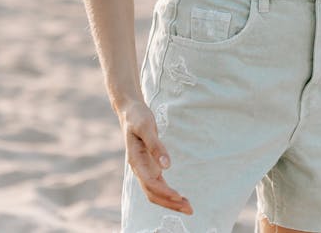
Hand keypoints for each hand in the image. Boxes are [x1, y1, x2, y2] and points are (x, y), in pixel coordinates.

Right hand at [121, 99, 192, 215]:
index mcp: (136, 160)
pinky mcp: (150, 166)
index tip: (178, 196)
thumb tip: (166, 165)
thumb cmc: (137, 117)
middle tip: (189, 210)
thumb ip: (156, 145)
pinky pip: (158, 185)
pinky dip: (168, 193)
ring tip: (188, 207)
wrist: (130, 111)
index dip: (163, 191)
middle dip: (170, 203)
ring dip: (170, 201)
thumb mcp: (146, 126)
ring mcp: (144, 169)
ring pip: (155, 192)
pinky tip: (179, 197)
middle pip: (153, 193)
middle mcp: (139, 169)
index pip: (149, 183)